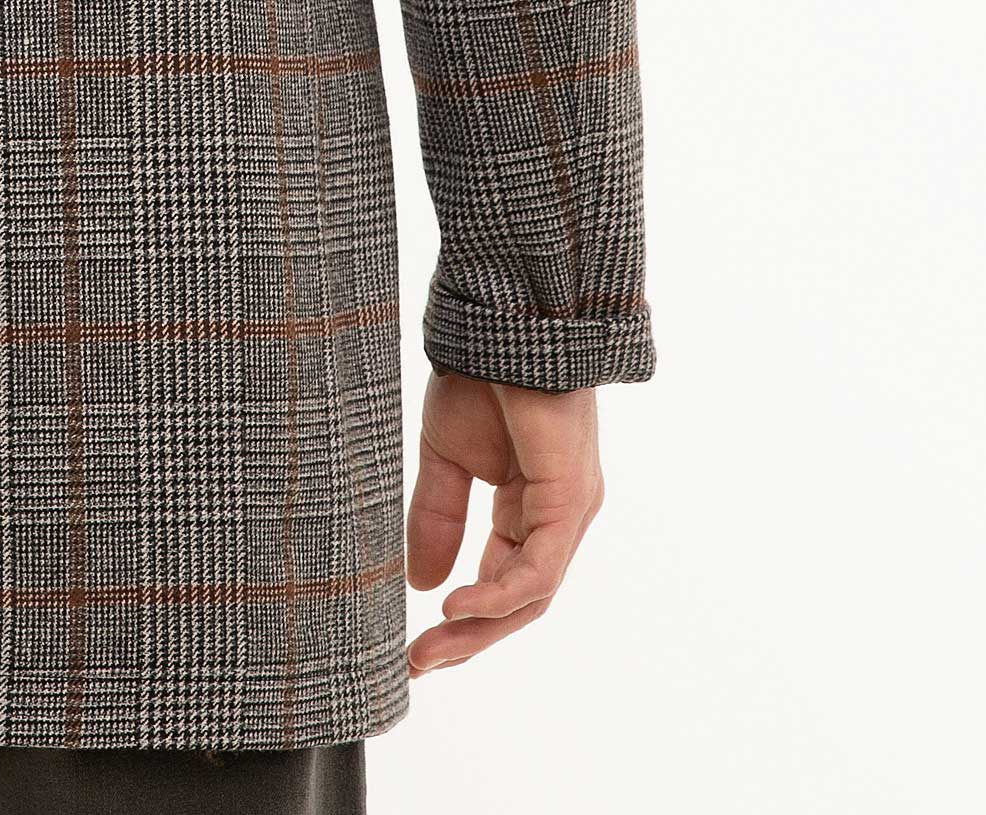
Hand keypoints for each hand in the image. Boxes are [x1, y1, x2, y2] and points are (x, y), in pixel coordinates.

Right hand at [404, 369, 604, 676]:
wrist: (504, 321)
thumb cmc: (481, 374)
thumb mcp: (446, 456)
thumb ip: (438, 517)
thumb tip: (421, 581)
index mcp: (528, 506)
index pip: (501, 580)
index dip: (461, 618)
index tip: (414, 644)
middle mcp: (556, 517)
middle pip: (518, 601)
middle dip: (467, 637)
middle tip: (420, 663)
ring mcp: (569, 511)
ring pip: (530, 595)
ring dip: (478, 628)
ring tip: (431, 649)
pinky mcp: (570, 500)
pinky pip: (538, 568)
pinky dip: (498, 594)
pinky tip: (456, 605)